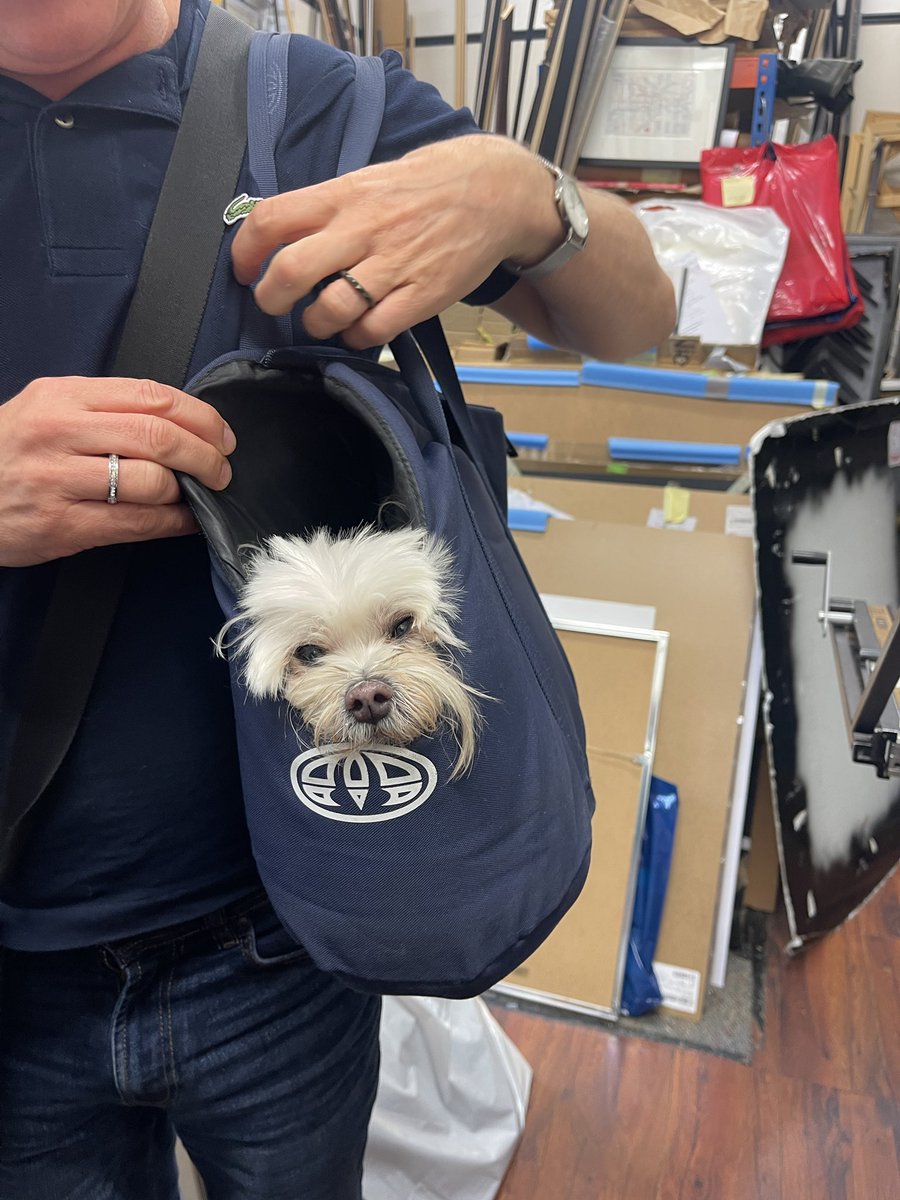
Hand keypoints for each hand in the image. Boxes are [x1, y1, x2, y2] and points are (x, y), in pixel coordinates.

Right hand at [0, 377, 235, 566]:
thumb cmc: (8, 452)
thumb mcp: (46, 409)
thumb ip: (105, 409)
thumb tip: (178, 423)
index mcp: (63, 396)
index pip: (152, 396)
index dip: (201, 417)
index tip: (221, 435)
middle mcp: (60, 432)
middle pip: (159, 436)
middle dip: (205, 456)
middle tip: (221, 470)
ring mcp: (59, 480)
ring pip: (151, 482)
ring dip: (189, 492)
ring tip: (198, 495)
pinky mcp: (62, 525)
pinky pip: (135, 523)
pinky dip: (172, 523)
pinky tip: (184, 521)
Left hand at [231, 135, 561, 349]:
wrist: (492, 192)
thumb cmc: (421, 189)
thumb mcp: (366, 182)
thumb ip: (325, 209)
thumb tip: (277, 238)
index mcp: (341, 196)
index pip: (272, 220)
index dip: (244, 252)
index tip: (243, 271)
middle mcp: (361, 230)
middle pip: (290, 272)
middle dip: (270, 299)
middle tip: (274, 305)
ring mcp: (393, 264)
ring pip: (330, 309)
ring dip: (315, 323)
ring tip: (322, 318)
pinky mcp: (422, 295)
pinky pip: (372, 330)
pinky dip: (355, 337)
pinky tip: (357, 328)